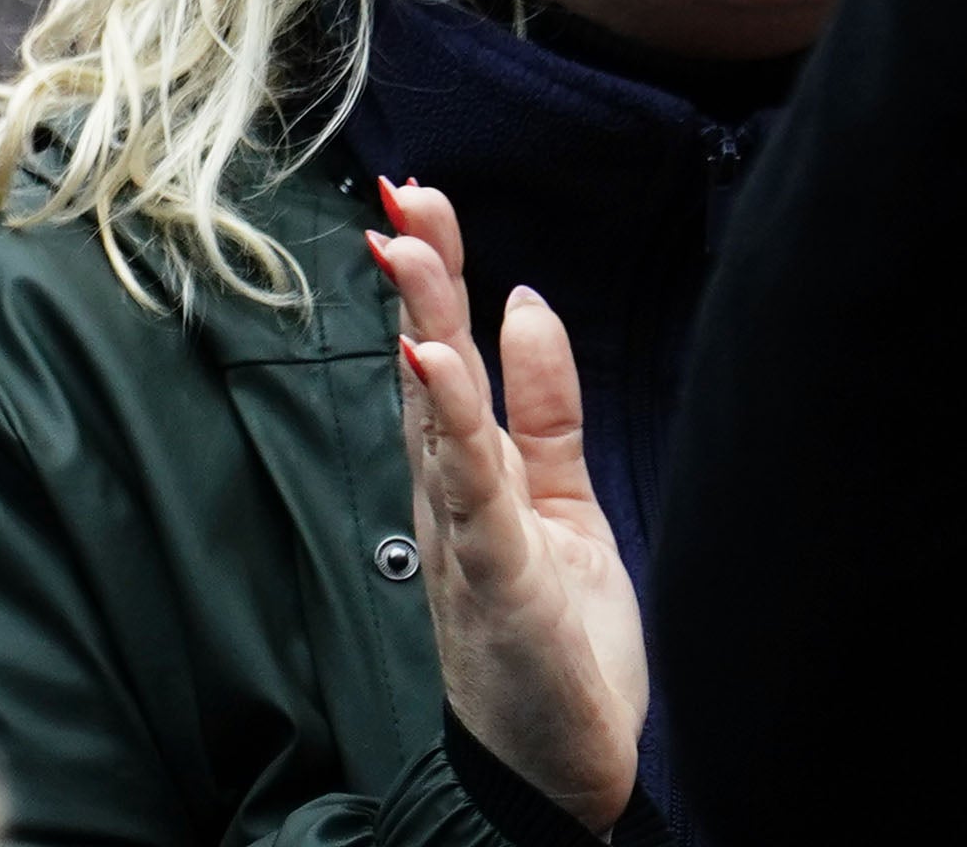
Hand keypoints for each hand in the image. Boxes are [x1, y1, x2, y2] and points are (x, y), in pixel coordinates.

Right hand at [375, 180, 642, 828]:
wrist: (551, 769)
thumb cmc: (551, 641)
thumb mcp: (563, 508)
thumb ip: (546, 411)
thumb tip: (531, 304)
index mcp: (466, 469)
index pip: (444, 349)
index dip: (434, 271)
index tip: (420, 198)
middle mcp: (449, 489)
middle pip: (427, 362)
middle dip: (418, 275)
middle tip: (403, 196)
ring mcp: (462, 529)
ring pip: (436, 410)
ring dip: (422, 322)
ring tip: (407, 251)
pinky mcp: (495, 573)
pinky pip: (469, 484)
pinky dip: (449, 418)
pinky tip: (435, 359)